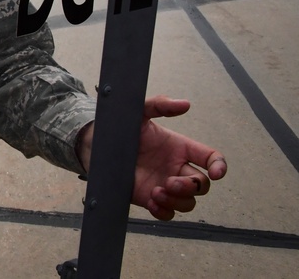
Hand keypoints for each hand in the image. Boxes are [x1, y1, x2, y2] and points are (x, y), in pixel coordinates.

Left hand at [131, 95, 226, 219]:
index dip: (219, 166)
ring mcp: (165, 185)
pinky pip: (167, 214)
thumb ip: (160, 105)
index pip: (210, 158)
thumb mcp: (140, 112)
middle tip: (169, 182)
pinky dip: (164, 212)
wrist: (98, 145)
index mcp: (180, 148)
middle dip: (191, 187)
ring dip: (177, 201)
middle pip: (202, 186)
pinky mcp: (150, 198)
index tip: (216, 173)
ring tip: (156, 191)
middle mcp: (176, 168)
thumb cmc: (122, 128)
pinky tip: (152, 202)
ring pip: (188, 202)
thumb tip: (185, 104)